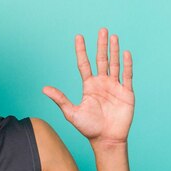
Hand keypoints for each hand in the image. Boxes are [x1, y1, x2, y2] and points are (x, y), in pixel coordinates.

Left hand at [42, 28, 133, 145]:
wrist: (106, 140)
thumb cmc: (88, 128)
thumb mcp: (71, 113)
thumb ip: (60, 99)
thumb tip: (44, 89)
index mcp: (89, 86)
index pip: (84, 64)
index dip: (81, 51)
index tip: (78, 37)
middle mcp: (101, 83)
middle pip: (101, 60)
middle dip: (101, 45)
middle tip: (102, 30)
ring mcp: (114, 87)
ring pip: (114, 64)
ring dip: (114, 51)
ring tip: (113, 36)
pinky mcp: (126, 93)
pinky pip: (127, 75)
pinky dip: (127, 64)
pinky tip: (126, 53)